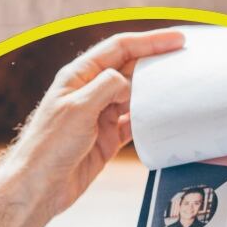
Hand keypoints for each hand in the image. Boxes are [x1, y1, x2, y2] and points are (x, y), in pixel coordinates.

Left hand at [0, 27, 186, 226]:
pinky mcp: (108, 137)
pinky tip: (166, 118)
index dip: (150, 41)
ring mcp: (101, 114)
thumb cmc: (48, 146)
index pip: (119, 48)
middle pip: (131, 68)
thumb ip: (106, 87)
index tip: (177, 39)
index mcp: (78, 75)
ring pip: (136, 95)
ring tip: (182, 87)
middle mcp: (91, 91)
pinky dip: (151, 119)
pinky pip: (136, 122)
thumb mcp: (78, 109)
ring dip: (157, 91)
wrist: (39, 187)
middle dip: (158, 62)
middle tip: (187, 59)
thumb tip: (130, 81)